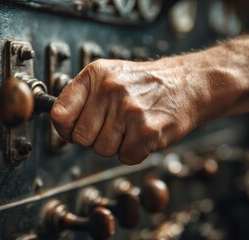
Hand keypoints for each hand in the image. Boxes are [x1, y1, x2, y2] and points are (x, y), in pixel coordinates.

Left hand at [50, 58, 202, 164]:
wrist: (188, 84)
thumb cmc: (145, 83)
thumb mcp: (109, 75)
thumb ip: (83, 96)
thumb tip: (60, 122)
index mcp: (95, 75)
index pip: (60, 114)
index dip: (65, 129)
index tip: (72, 130)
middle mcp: (110, 90)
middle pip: (81, 138)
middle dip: (94, 138)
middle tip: (112, 126)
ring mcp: (129, 111)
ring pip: (102, 150)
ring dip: (115, 145)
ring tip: (130, 127)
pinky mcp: (147, 131)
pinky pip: (125, 158)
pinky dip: (134, 152)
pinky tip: (142, 135)